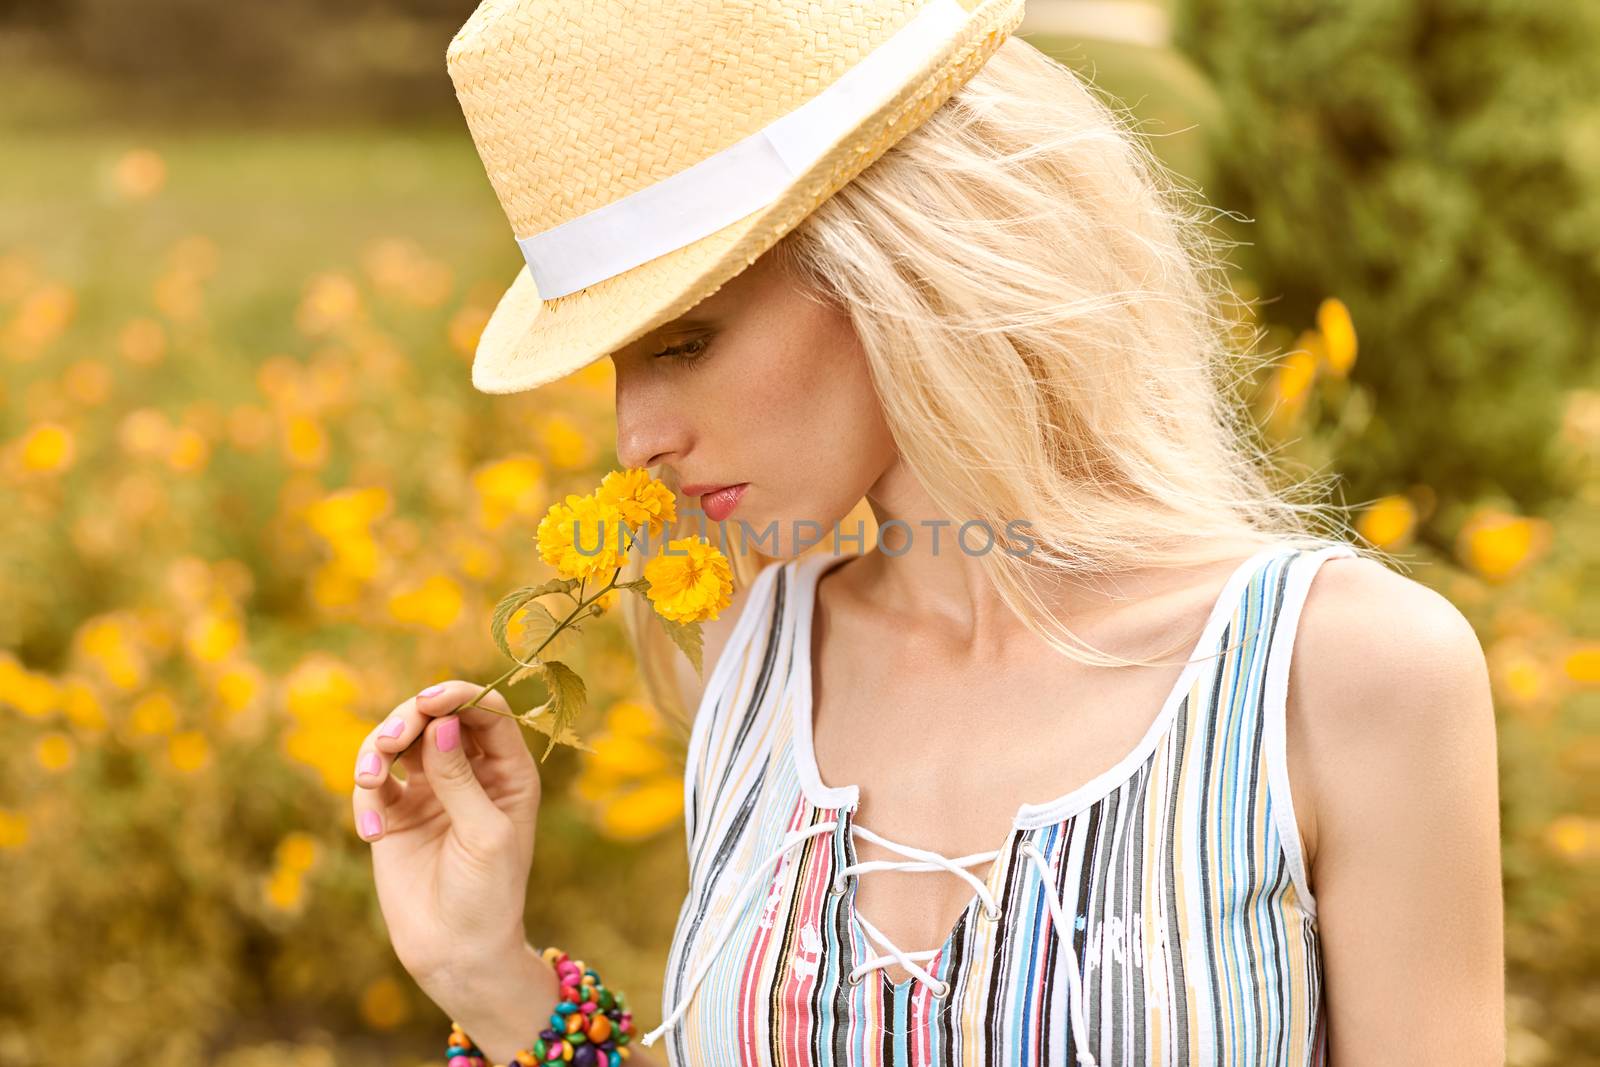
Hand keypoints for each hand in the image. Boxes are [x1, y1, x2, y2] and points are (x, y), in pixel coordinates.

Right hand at [351, 679, 540, 997]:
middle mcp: (471, 770)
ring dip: (378, 750)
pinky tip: (372, 832)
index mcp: (509, 770)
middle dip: (408, 719)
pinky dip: (366, 796)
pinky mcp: (395, 811)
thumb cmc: (488, 895)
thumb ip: (461, 779)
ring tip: (369, 779)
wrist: (456, 953)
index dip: (458, 697)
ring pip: (399, 740)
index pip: (487, 711)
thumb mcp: (484, 835)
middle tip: (388, 741)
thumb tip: (441, 724)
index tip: (429, 702)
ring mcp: (431, 788)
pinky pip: (374, 782)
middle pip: (437, 716)